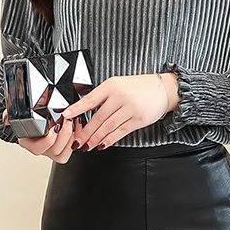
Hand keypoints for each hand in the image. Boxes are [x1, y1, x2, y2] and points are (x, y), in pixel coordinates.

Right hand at [2, 107, 77, 163]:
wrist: (32, 115)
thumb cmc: (25, 116)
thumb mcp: (16, 113)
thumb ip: (10, 115)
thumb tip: (7, 118)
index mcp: (28, 142)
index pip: (38, 149)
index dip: (48, 140)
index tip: (54, 128)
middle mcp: (40, 149)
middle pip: (54, 151)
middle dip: (64, 136)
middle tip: (67, 121)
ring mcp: (51, 149)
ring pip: (64, 154)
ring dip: (71, 138)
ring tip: (73, 123)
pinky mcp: (62, 147)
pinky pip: (70, 150)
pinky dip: (76, 140)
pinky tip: (77, 128)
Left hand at [60, 73, 179, 150]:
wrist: (164, 89)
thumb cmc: (140, 87)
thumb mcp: (118, 84)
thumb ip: (103, 95)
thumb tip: (84, 110)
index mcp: (112, 85)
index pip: (90, 99)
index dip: (77, 109)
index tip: (66, 116)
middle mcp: (120, 96)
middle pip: (98, 117)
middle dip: (86, 132)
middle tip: (77, 141)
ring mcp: (130, 108)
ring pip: (108, 127)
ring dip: (96, 138)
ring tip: (87, 145)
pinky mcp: (139, 119)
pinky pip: (120, 132)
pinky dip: (109, 140)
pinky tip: (102, 144)